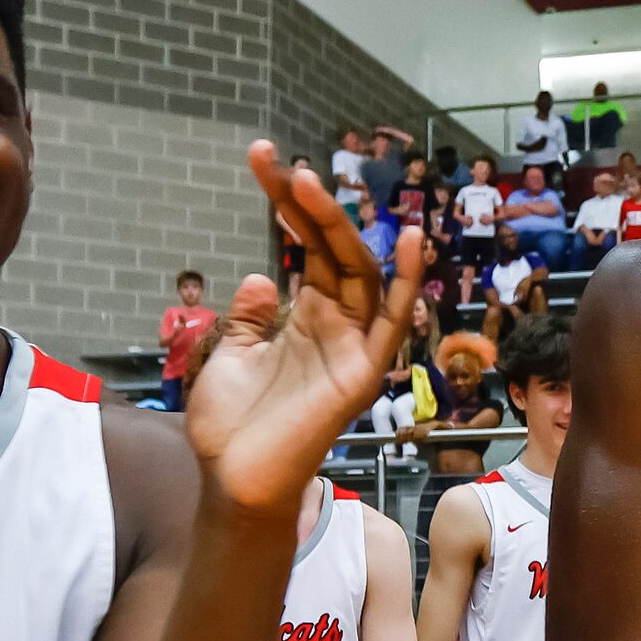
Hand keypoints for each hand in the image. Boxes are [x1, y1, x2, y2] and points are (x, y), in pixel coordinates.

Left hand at [185, 144, 420, 514]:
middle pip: (334, 250)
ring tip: (311, 184)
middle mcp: (334, 325)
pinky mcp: (361, 373)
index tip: (262, 159)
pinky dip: (406, 283)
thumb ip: (250, 316)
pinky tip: (409, 240)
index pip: (305, 246)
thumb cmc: (231, 427)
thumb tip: (265, 275)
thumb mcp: (231, 354)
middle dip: (311, 205)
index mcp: (305, 317)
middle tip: (284, 165)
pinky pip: (391, 324)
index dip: (288, 204)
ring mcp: (351, 346)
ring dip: (339, 227)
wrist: (233, 481)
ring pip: (361, 273)